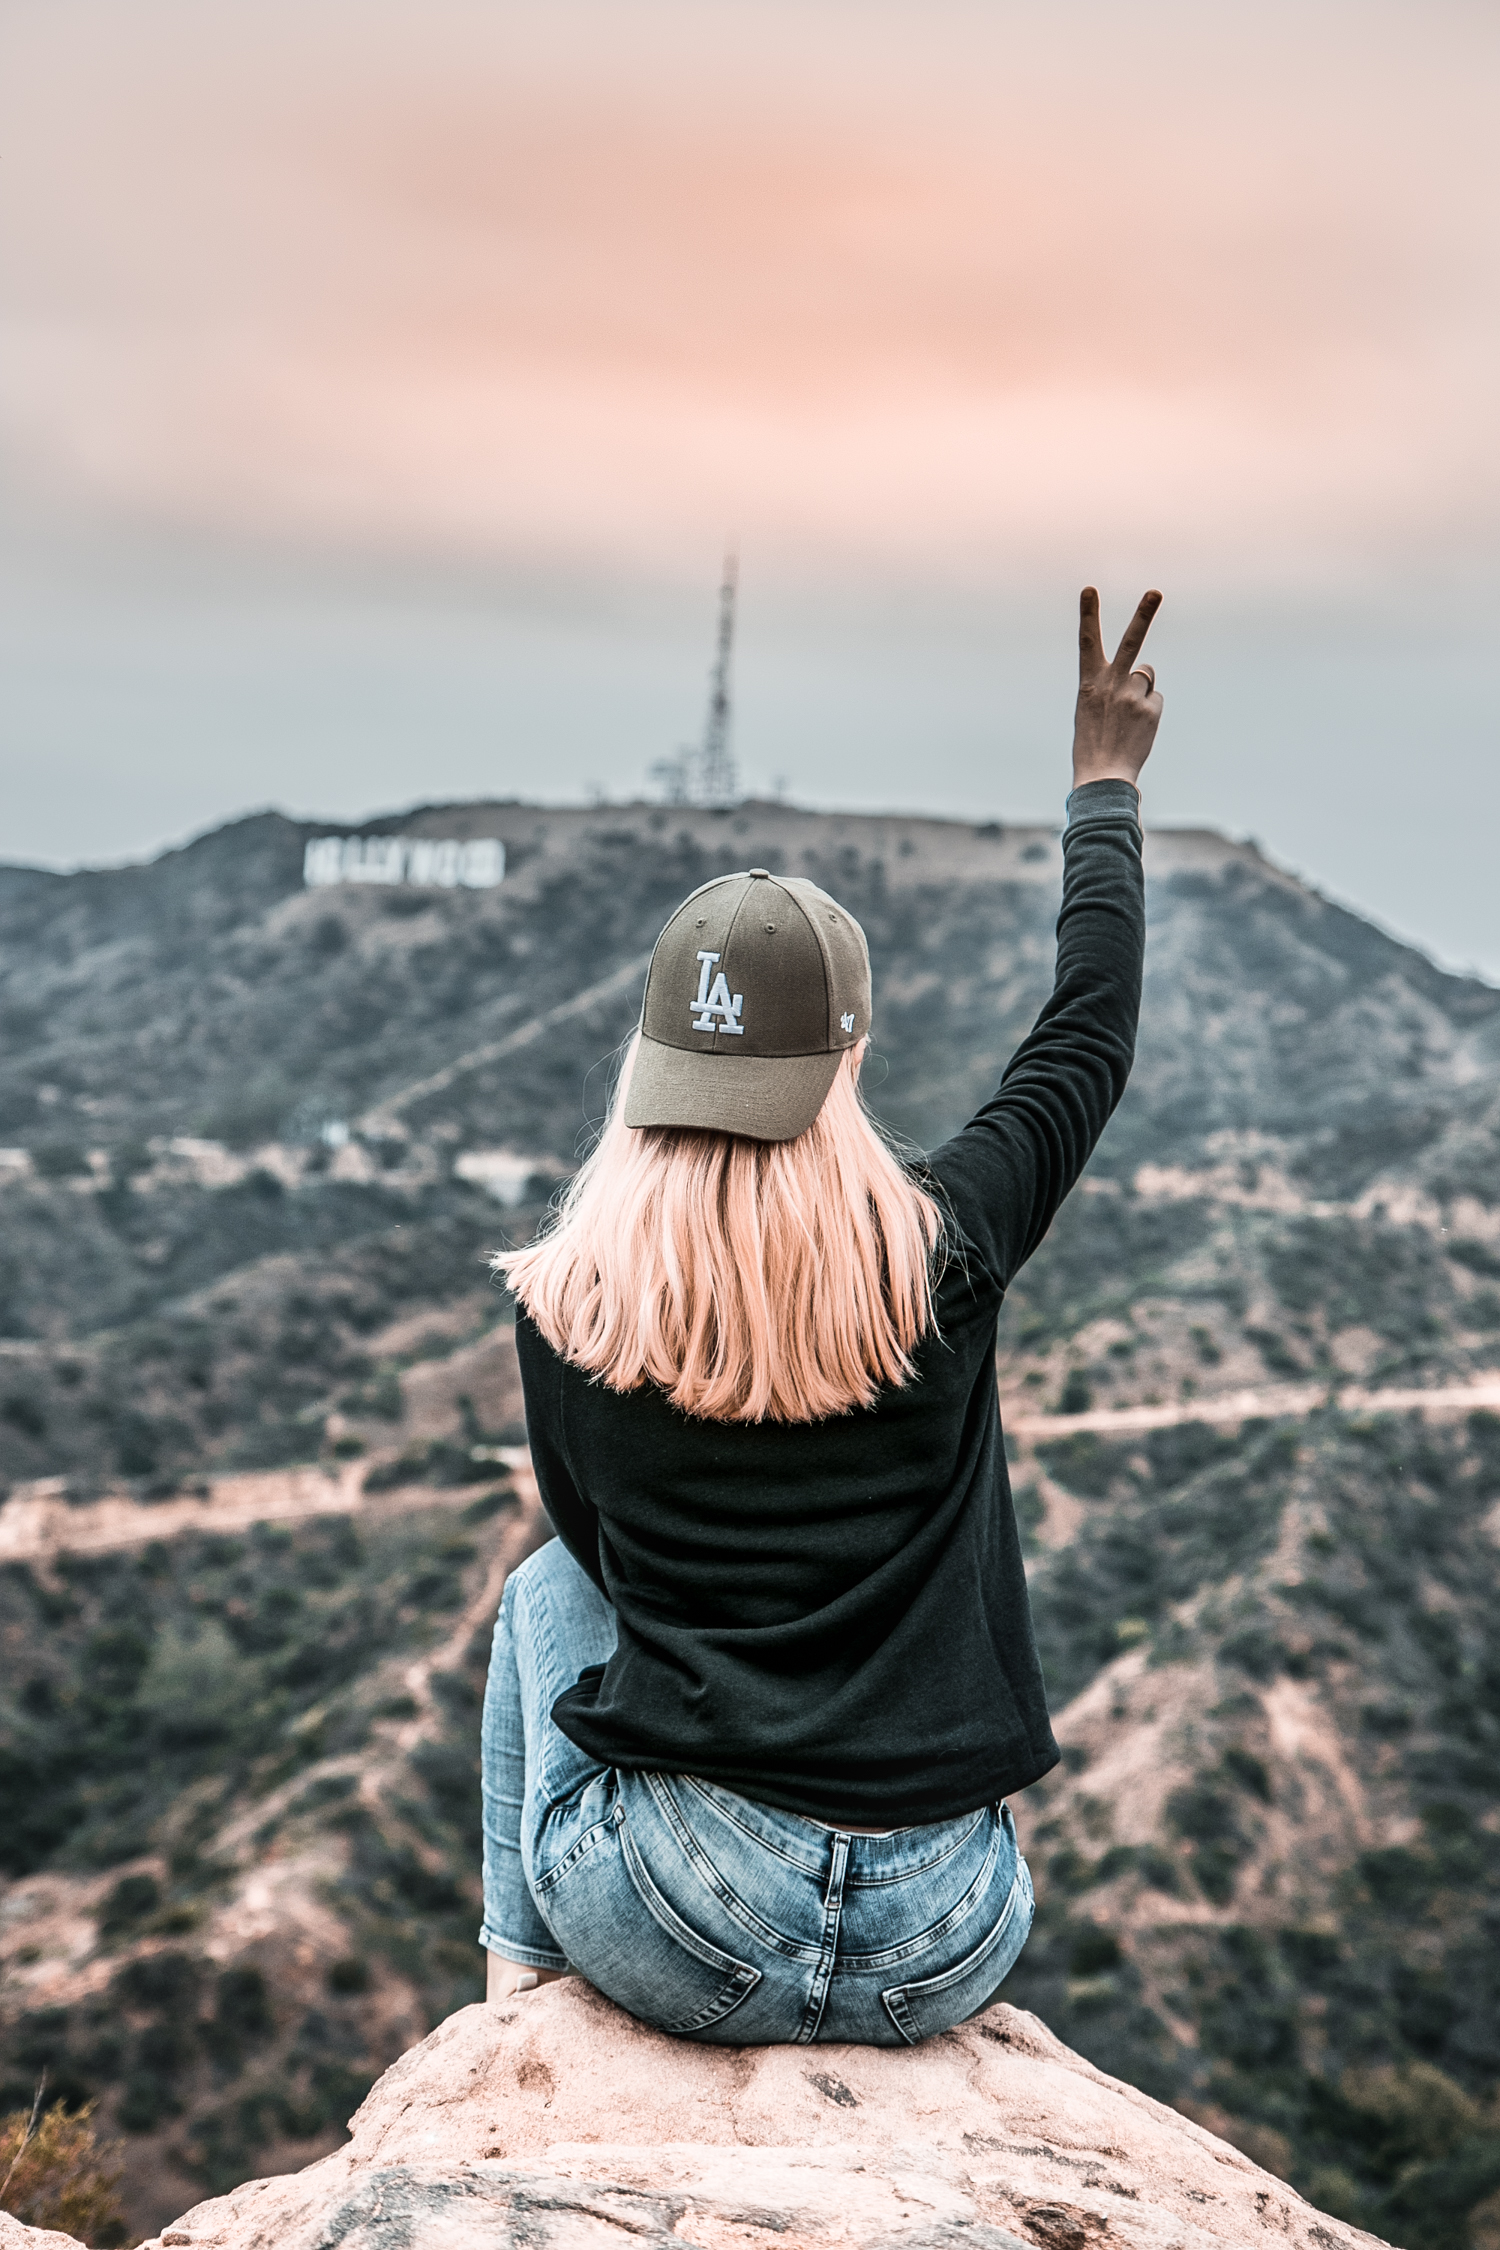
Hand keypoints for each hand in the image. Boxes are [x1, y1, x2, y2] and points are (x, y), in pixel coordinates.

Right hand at [1072, 587, 1162, 791]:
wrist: (1103, 776)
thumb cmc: (1093, 743)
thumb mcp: (1091, 709)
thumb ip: (1112, 685)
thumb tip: (1144, 675)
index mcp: (1089, 683)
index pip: (1087, 642)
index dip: (1088, 614)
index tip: (1088, 590)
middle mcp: (1111, 684)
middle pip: (1132, 643)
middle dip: (1143, 615)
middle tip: (1155, 593)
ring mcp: (1132, 696)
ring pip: (1146, 676)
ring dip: (1140, 689)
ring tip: (1126, 716)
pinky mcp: (1150, 709)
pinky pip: (1155, 699)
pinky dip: (1149, 711)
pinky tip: (1137, 728)